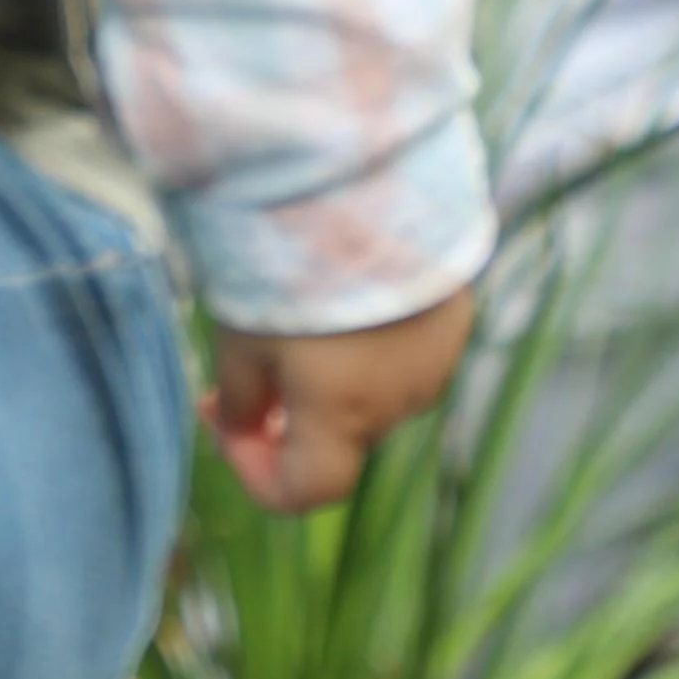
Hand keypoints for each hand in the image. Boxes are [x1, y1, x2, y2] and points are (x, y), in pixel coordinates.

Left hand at [205, 286, 479, 513]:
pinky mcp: (454, 319)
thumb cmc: (289, 266)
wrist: (364, 185)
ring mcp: (436, 362)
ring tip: (300, 320)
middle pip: (337, 439)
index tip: (224, 425)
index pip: (306, 492)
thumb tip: (240, 426)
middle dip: (289, 419)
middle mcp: (399, 404)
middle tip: (245, 368)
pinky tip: (346, 295)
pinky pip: (406, 354)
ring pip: (374, 395)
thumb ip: (240, 399)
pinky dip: (371, 347)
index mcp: (343, 418)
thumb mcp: (240, 337)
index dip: (257, 476)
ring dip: (333, 382)